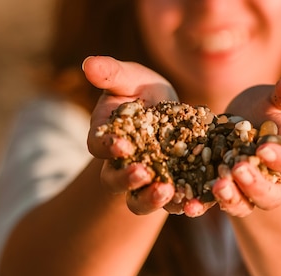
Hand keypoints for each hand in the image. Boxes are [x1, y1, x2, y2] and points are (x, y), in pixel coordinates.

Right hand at [83, 56, 178, 214]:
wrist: (172, 111)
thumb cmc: (142, 91)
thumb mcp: (130, 78)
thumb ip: (111, 74)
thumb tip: (87, 63)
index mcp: (106, 139)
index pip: (98, 146)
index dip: (107, 147)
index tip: (122, 145)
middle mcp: (120, 166)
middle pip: (115, 181)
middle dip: (127, 179)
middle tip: (143, 173)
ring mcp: (144, 183)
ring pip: (139, 201)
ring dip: (151, 199)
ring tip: (167, 192)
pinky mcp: (169, 190)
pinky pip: (171, 204)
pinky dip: (181, 206)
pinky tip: (193, 204)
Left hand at [212, 79, 280, 215]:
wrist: (242, 121)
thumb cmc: (268, 108)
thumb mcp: (278, 98)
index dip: (277, 158)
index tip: (262, 149)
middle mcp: (268, 182)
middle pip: (267, 195)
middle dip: (253, 184)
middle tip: (238, 170)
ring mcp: (242, 191)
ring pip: (241, 204)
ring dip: (229, 199)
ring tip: (217, 187)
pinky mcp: (217, 191)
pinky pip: (210, 203)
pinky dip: (200, 205)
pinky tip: (187, 205)